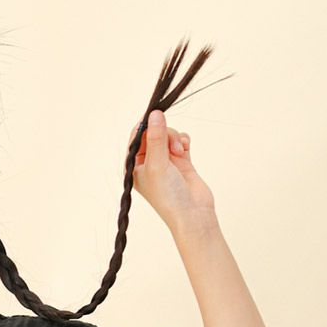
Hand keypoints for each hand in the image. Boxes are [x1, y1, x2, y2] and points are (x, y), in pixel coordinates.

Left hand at [130, 109, 215, 231]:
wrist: (192, 213)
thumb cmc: (168, 196)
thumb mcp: (157, 164)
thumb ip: (156, 138)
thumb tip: (154, 114)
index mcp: (134, 166)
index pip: (136, 137)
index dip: (146, 125)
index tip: (156, 115)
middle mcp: (148, 162)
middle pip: (154, 133)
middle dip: (165, 134)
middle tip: (172, 146)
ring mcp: (165, 161)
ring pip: (168, 135)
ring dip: (175, 139)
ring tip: (180, 152)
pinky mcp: (180, 161)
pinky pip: (180, 141)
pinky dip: (183, 141)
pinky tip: (185, 148)